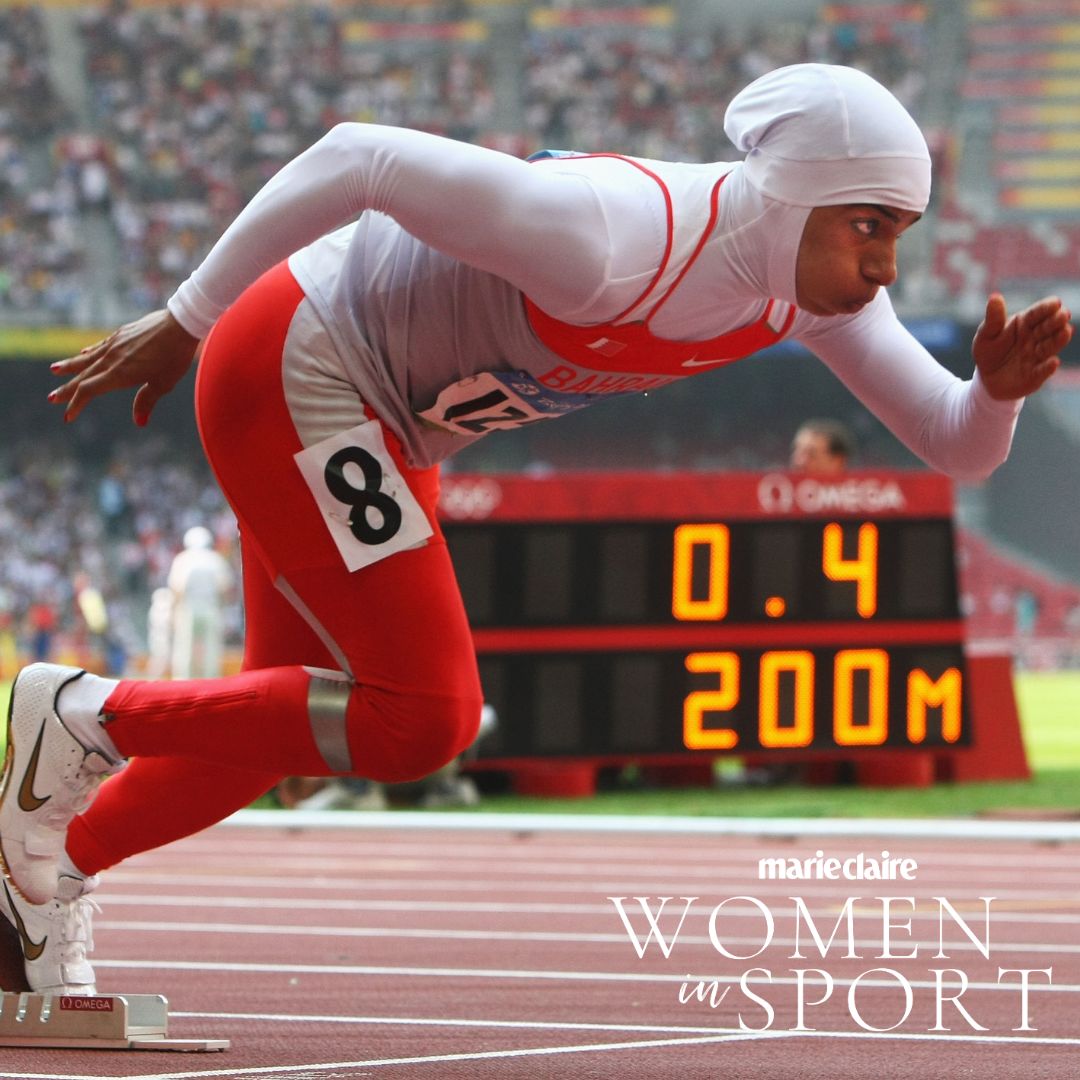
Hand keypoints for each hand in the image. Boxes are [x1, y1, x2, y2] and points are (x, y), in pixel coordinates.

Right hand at [49, 309, 200, 424]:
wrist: (179, 325)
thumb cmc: (174, 357)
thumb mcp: (163, 384)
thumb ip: (147, 401)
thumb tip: (139, 422)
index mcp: (119, 374)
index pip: (89, 391)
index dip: (76, 404)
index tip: (68, 416)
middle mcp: (111, 359)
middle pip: (83, 376)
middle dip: (67, 389)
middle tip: (51, 399)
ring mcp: (114, 344)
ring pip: (86, 358)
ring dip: (70, 366)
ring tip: (55, 370)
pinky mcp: (120, 334)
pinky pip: (98, 346)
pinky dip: (88, 352)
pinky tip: (82, 353)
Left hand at [972, 293, 1071, 400]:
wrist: (987, 379)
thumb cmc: (989, 352)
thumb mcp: (986, 335)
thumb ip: (993, 319)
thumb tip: (995, 297)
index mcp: (1024, 324)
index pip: (1036, 314)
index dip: (1046, 308)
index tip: (1056, 302)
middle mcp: (1035, 338)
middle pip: (1047, 328)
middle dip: (1056, 321)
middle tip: (1064, 314)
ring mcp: (1037, 356)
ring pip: (1050, 347)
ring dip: (1058, 340)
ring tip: (1066, 331)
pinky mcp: (1035, 375)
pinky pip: (1042, 371)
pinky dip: (1048, 367)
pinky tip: (1054, 362)